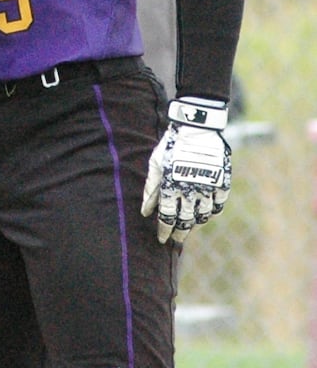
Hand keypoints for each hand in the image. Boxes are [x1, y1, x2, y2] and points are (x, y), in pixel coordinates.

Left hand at [141, 97, 231, 243]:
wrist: (197, 128)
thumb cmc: (171, 146)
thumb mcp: (156, 164)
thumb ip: (151, 189)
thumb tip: (145, 211)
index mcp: (171, 186)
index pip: (167, 216)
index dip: (164, 229)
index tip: (162, 239)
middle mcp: (190, 190)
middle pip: (186, 220)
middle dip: (180, 232)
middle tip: (176, 239)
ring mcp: (208, 187)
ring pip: (203, 215)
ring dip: (196, 223)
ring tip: (190, 227)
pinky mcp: (222, 182)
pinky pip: (219, 204)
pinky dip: (212, 212)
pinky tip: (206, 214)